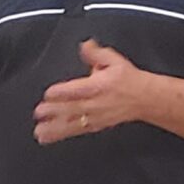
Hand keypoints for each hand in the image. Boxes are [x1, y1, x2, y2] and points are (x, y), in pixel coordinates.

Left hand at [34, 41, 148, 144]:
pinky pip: (75, 131)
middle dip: (54, 111)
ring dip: (54, 128)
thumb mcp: (113, 60)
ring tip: (39, 131)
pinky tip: (47, 138)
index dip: (62, 92)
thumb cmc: (128, 80)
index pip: (78, 90)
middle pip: (72, 108)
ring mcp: (94, 117)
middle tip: (39, 112)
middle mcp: (95, 103)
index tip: (49, 93)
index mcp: (97, 86)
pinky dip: (60, 135)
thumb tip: (85, 45)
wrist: (144, 99)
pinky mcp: (94, 126)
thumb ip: (96, 54)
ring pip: (71, 123)